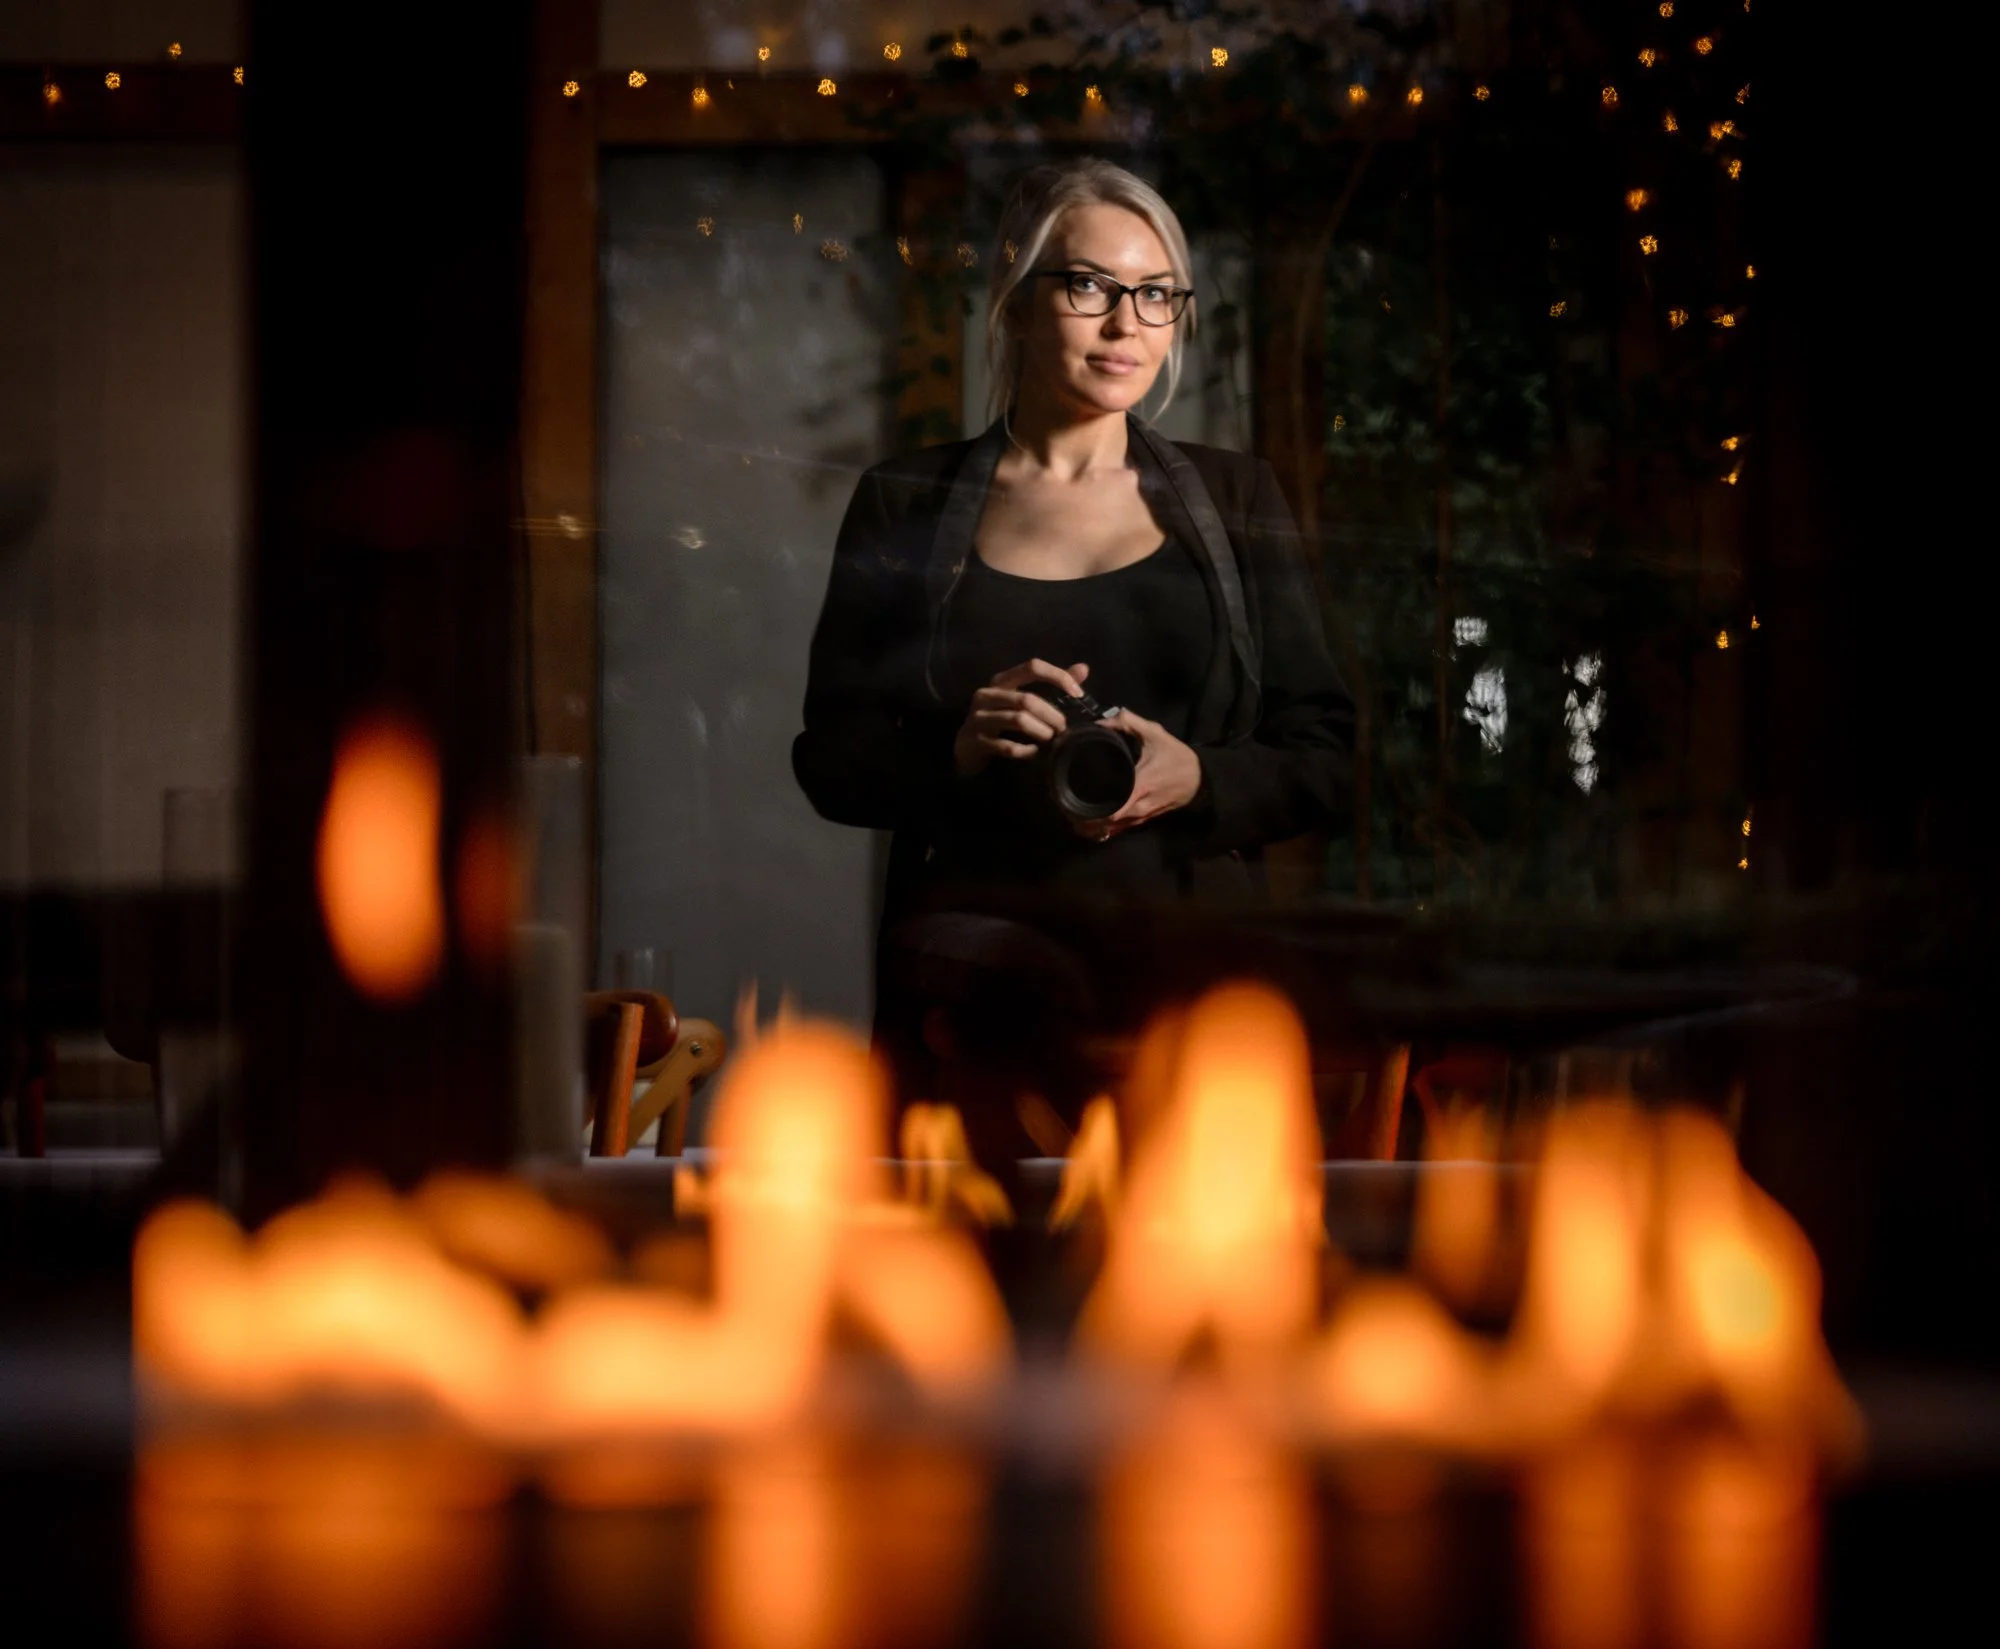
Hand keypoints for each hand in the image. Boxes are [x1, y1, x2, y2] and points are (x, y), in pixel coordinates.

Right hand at [952, 659, 1091, 776]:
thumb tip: (1083, 668)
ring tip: (1051, 740)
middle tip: (1064, 728)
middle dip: (1051, 715)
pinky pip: (1007, 746)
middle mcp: (987, 694)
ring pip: (1018, 720)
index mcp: (1001, 681)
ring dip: (1041, 732)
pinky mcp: (975, 740)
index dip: (1058, 676)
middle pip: (1027, 699)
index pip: (1032, 666)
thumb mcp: (1023, 699)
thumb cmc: (999, 720)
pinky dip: (1026, 751)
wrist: (965, 748)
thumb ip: (1053, 684)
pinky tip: (1035, 753)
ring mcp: (978, 718)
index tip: (1078, 694)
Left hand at [1074, 709, 1203, 841]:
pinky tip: (1088, 822)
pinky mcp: (1142, 820)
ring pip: (1109, 830)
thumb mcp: (1155, 734)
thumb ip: (1128, 723)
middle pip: (1104, 823)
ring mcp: (1140, 817)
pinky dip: (1102, 829)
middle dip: (1082, 818)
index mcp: (1138, 787)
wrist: (1199, 780)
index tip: (1068, 799)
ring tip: (1071, 812)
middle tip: (1063, 803)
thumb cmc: (1176, 758)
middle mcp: (1137, 807)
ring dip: (1090, 825)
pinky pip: (1118, 830)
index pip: (1109, 811)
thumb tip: (1101, 720)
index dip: (1087, 811)